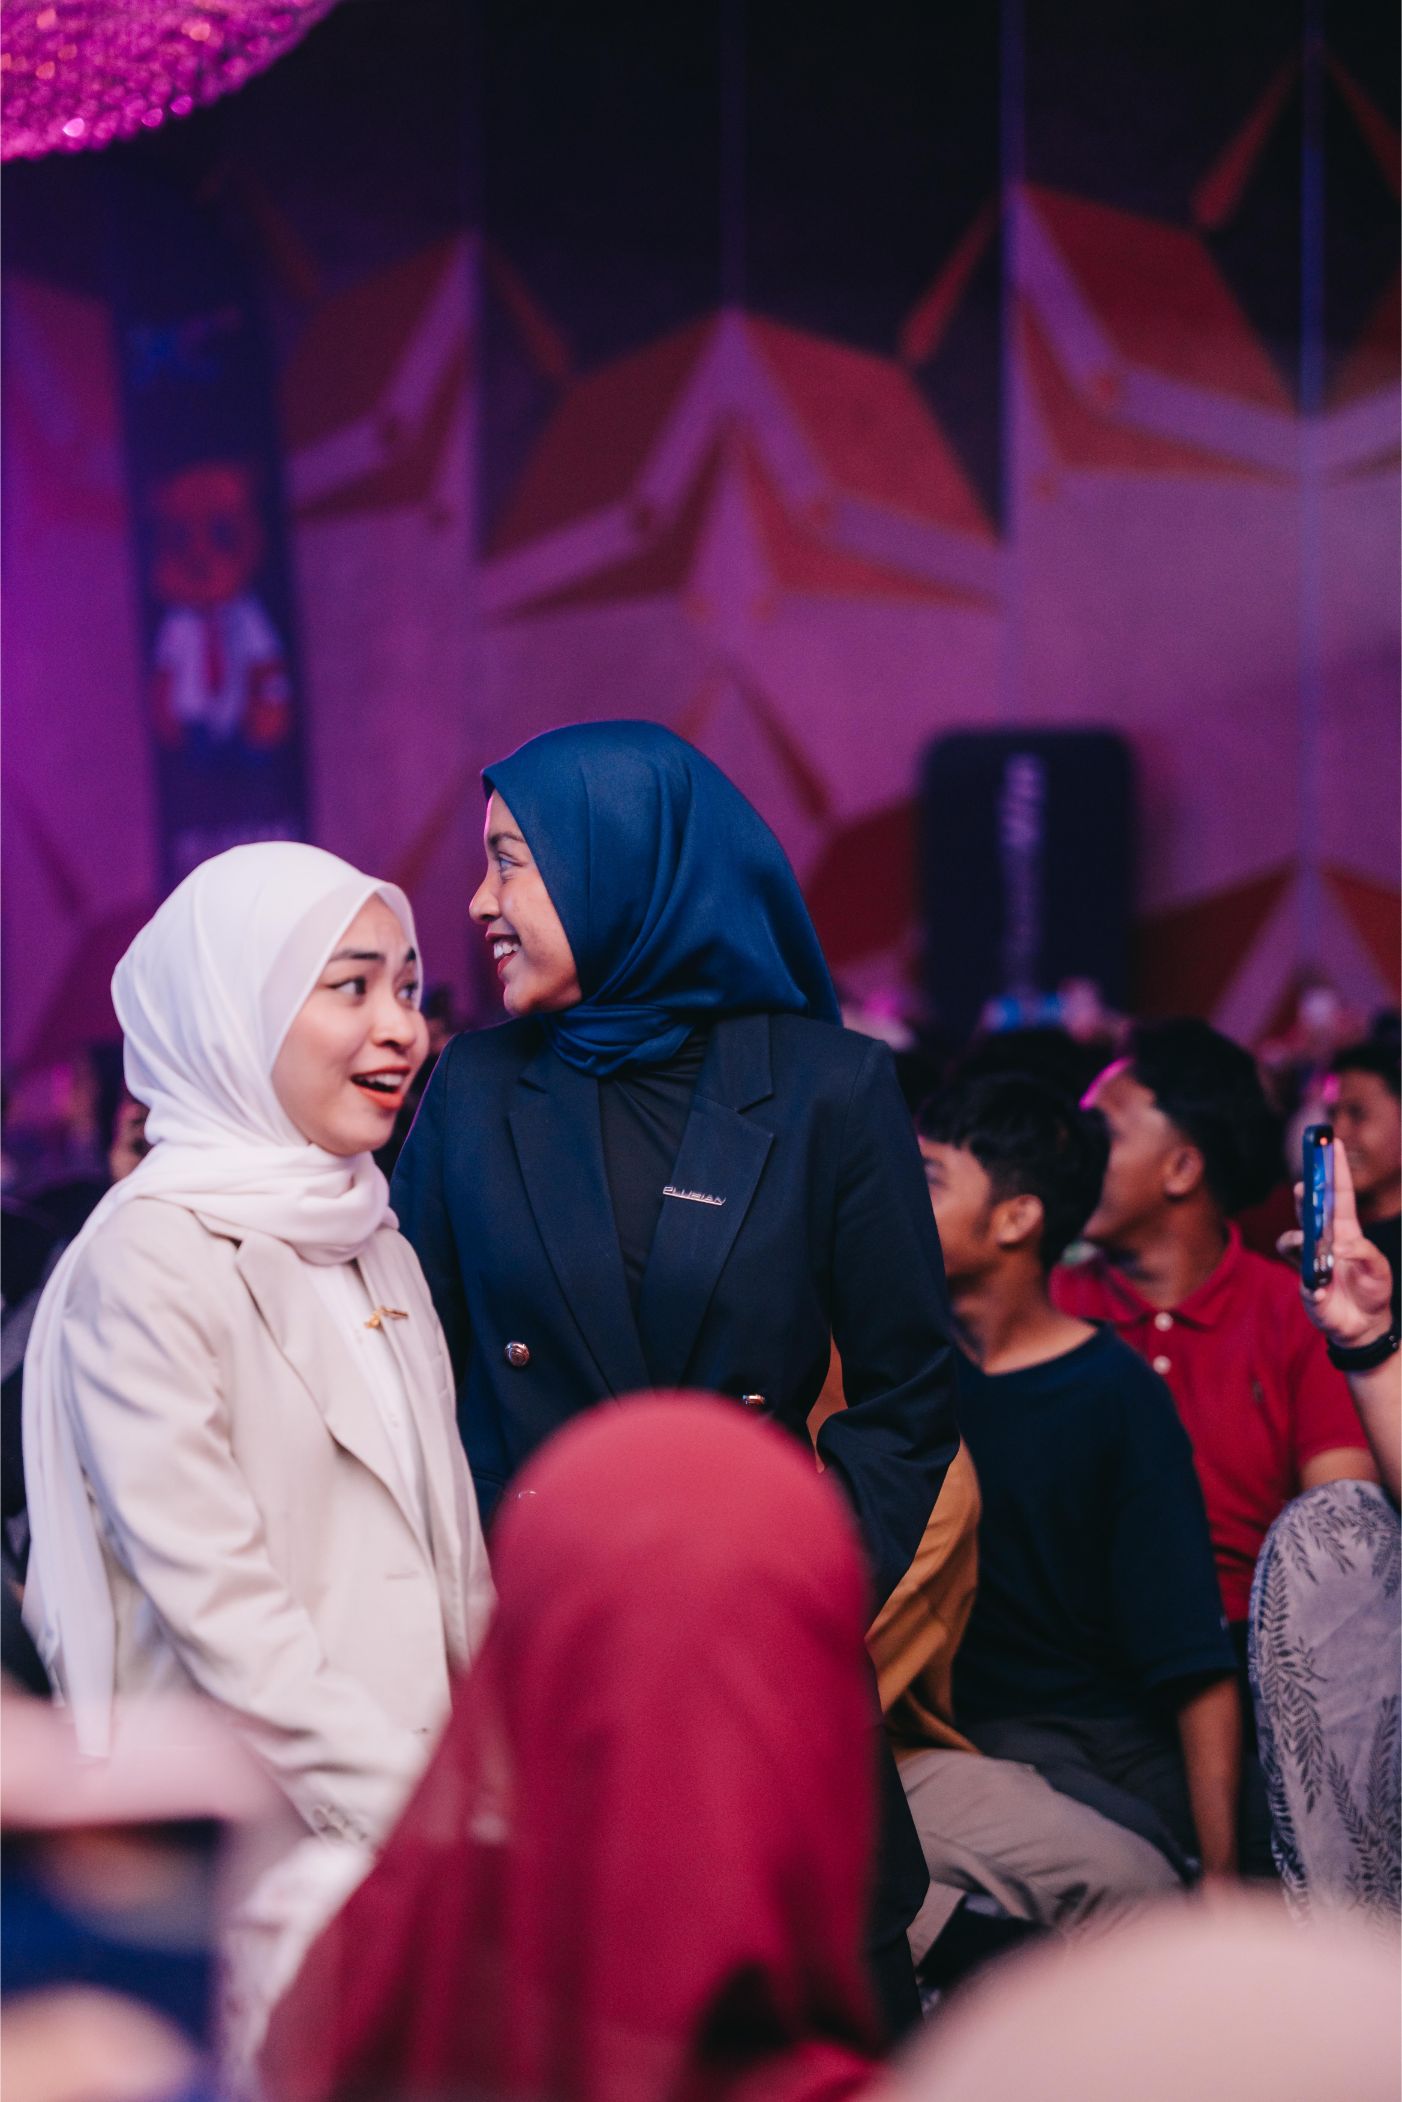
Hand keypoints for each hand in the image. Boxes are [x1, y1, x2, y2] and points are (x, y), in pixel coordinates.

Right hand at [1278, 1139, 1393, 1349]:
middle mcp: (1325, 1239)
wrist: (1362, 1326)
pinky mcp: (1303, 1280)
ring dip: (1298, 1238)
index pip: (1338, 1194)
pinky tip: (1319, 1286)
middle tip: (1303, 1184)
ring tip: (1309, 1246)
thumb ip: (1364, 1254)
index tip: (1331, 1143)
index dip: (1335, 1169)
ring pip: (1293, 1236)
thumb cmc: (1373, 1291)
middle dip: (1305, 1193)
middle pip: (1310, 1209)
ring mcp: (1311, 1259)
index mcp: (1347, 1231)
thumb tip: (1338, 1247)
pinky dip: (1306, 1276)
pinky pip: (1295, 1271)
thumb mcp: (1379, 1270)